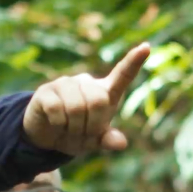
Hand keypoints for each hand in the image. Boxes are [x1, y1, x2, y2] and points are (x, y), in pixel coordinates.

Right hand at [22, 43, 149, 155]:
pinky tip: (56, 125)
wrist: (46, 136)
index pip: (123, 75)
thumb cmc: (76, 134)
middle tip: (83, 134)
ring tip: (69, 131)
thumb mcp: (94, 141)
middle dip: (91, 126)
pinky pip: (57, 110)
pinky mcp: (46, 91)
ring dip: (74, 128)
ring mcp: (65, 84)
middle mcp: (86, 83)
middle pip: (98, 101)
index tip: (146, 47)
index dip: (134, 62)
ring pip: (76, 107)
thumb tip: (120, 143)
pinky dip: (59, 126)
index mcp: (104, 93)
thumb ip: (108, 140)